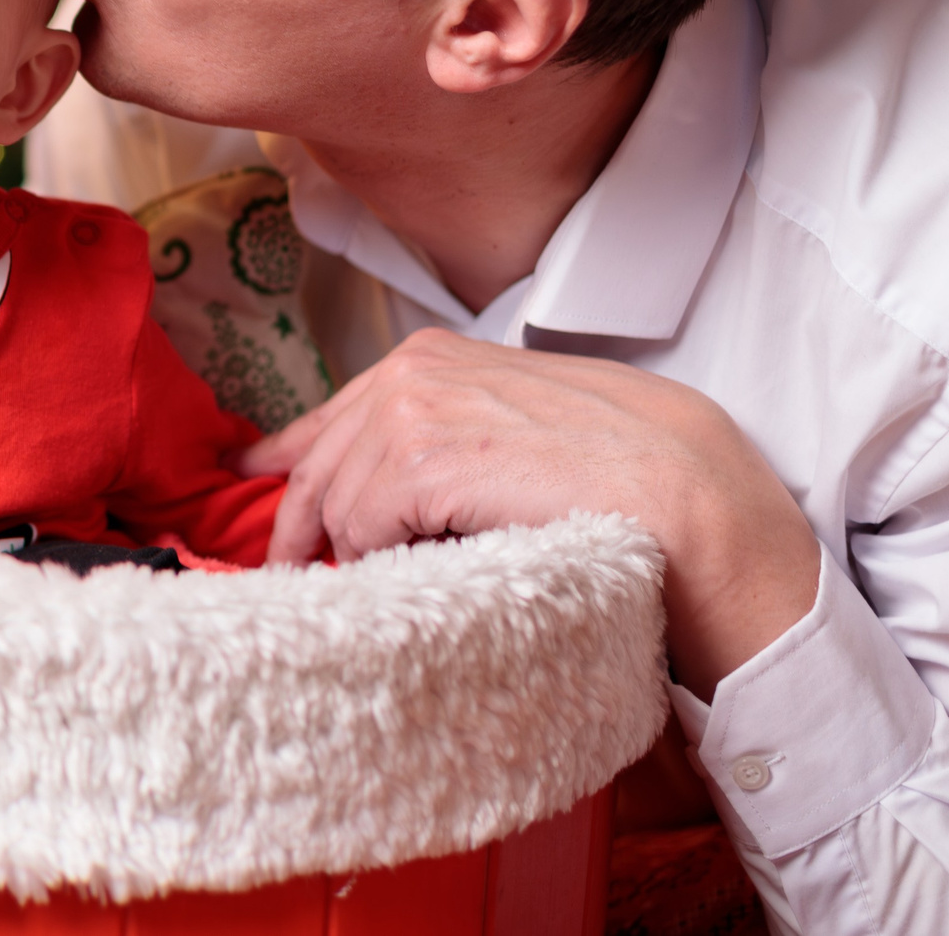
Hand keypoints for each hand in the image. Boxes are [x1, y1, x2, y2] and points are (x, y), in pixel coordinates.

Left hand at [241, 328, 820, 697]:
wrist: (691, 496)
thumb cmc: (623, 473)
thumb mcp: (516, 428)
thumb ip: (447, 436)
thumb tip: (378, 486)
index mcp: (432, 357)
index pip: (331, 413)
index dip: (287, 457)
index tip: (256, 484)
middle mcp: (412, 371)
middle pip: (319, 464)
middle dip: (303, 526)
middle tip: (293, 576)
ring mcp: (414, 410)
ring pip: (336, 502)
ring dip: (355, 554)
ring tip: (392, 591)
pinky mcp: (424, 461)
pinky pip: (362, 526)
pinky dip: (378, 561)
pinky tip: (418, 579)